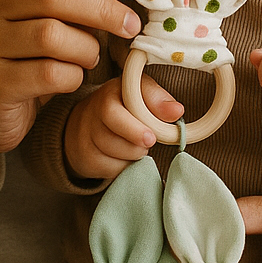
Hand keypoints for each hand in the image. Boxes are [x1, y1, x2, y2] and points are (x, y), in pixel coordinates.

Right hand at [0, 0, 144, 186]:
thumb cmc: (22, 61)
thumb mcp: (42, 21)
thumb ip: (73, 1)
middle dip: (102, 8)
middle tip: (130, 25)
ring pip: (52, 34)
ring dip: (86, 48)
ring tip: (91, 58)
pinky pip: (48, 74)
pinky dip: (72, 76)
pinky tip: (71, 79)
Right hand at [64, 77, 182, 179]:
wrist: (91, 120)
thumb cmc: (124, 104)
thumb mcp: (140, 93)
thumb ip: (158, 98)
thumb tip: (177, 111)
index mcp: (106, 95)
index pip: (111, 113)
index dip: (133, 129)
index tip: (151, 138)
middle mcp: (90, 116)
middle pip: (111, 140)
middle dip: (136, 146)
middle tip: (149, 142)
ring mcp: (84, 139)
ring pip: (112, 156)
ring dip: (133, 155)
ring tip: (138, 144)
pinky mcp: (87, 160)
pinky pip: (110, 170)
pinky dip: (124, 166)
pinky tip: (126, 154)